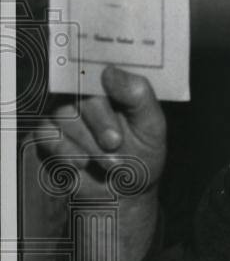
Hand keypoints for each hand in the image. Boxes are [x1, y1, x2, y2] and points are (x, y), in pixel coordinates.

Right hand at [33, 66, 166, 260]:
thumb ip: (138, 96)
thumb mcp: (152, 127)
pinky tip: (82, 164)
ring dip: (88, 142)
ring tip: (110, 162)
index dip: (100, 73)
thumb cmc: (142, 156)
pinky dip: (66, 151)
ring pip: (63, 113)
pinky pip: (46, 133)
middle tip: (115, 142)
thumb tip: (110, 71)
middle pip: (81, 92)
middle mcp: (86, 94)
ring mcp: (65, 113)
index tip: (106, 83)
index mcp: (113, 85)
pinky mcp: (48, 133)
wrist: (124, 194)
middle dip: (100, 121)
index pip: (100, 66)